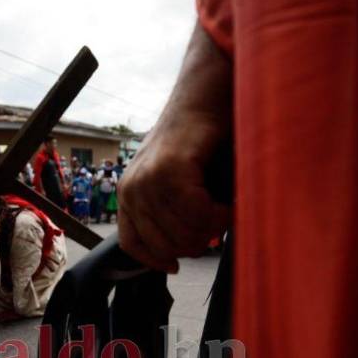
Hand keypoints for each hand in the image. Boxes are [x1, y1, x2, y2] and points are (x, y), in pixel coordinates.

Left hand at [118, 114, 229, 273]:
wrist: (206, 94)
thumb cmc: (201, 141)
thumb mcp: (178, 186)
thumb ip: (171, 218)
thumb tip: (178, 259)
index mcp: (128, 194)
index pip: (133, 245)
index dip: (159, 259)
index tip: (179, 264)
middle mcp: (131, 189)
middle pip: (169, 247)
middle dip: (199, 241)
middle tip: (219, 218)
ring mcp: (147, 180)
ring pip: (185, 233)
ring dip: (214, 227)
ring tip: (226, 204)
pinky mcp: (169, 170)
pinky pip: (198, 215)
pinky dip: (220, 215)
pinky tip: (228, 201)